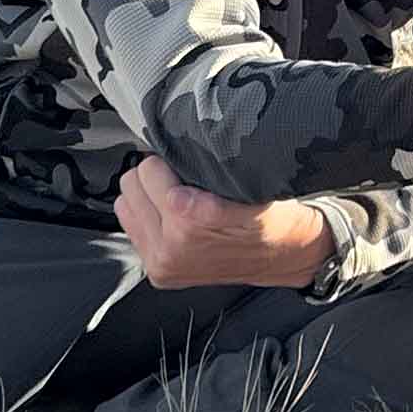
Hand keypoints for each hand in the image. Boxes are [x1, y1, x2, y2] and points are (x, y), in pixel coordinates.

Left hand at [112, 155, 335, 290]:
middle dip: (154, 176)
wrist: (286, 255)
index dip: (167, 157)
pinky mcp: (159, 273)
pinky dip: (147, 216)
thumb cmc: (270, 212)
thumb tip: (172, 138)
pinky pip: (131, 228)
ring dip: (146, 196)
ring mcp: (163, 263)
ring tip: (174, 195)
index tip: (184, 160)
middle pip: (132, 184)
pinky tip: (171, 216)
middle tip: (180, 177)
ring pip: (125, 204)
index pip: (149, 169)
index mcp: (191, 220)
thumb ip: (208, 166)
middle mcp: (173, 247)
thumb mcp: (249, 180)